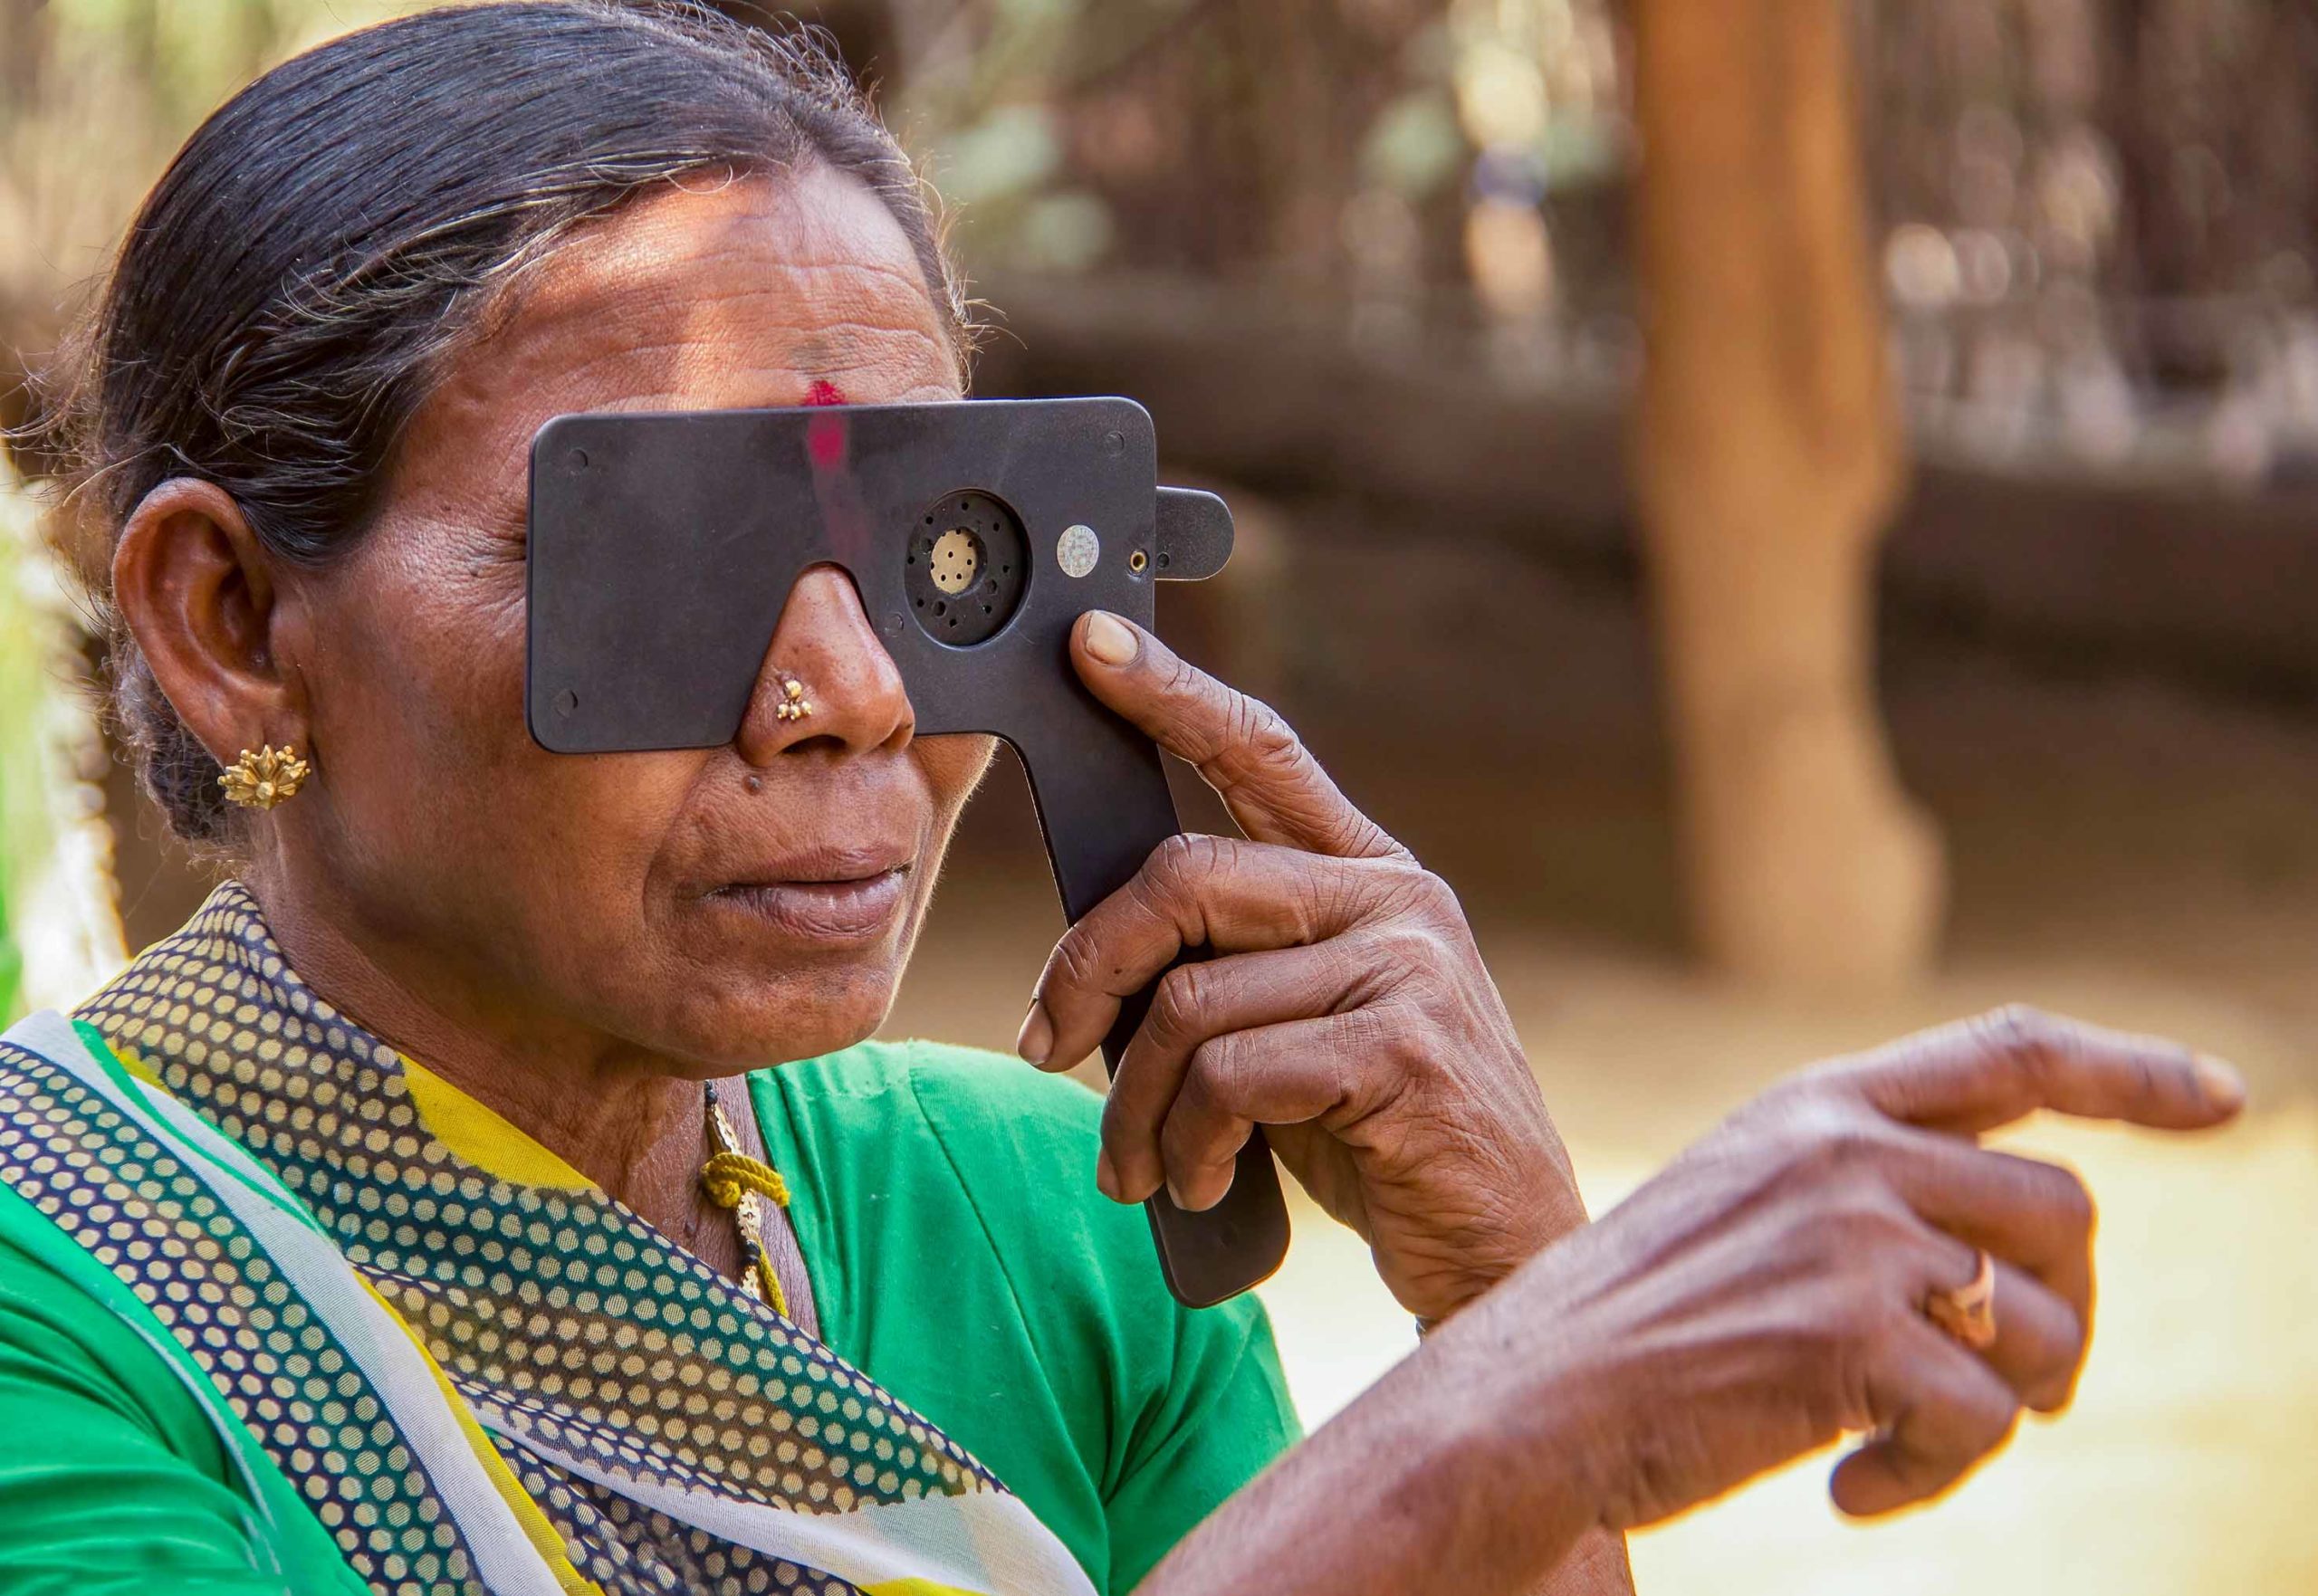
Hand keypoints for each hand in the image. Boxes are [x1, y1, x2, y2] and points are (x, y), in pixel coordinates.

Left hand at [1016, 610, 1585, 1322]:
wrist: (1502, 1250)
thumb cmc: (1379, 1139)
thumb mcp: (1299, 1031)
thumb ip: (1229, 969)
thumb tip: (1088, 964)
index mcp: (1368, 879)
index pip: (1260, 753)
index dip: (1169, 692)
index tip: (1088, 644)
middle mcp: (1395, 903)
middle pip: (1186, 876)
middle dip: (1088, 966)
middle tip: (1048, 1047)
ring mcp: (1408, 972)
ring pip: (1193, 1001)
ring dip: (1134, 1103)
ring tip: (1138, 1166)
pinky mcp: (1404, 1052)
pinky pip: (1232, 1075)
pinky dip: (1187, 1142)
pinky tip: (1196, 1184)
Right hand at [1459, 1006, 2244, 1527]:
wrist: (1528, 1397)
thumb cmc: (1633, 1321)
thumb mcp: (1746, 1204)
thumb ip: (1869, 1186)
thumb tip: (2035, 1253)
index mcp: (1816, 1105)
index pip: (2010, 1049)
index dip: (2129, 1070)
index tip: (2223, 1098)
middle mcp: (1844, 1150)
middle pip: (2060, 1209)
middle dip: (2064, 1308)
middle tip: (2024, 1384)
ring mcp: (1851, 1239)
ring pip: (2045, 1326)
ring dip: (2001, 1408)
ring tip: (1903, 1442)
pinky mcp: (1854, 1339)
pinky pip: (1983, 1423)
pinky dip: (1931, 1476)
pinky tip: (1851, 1490)